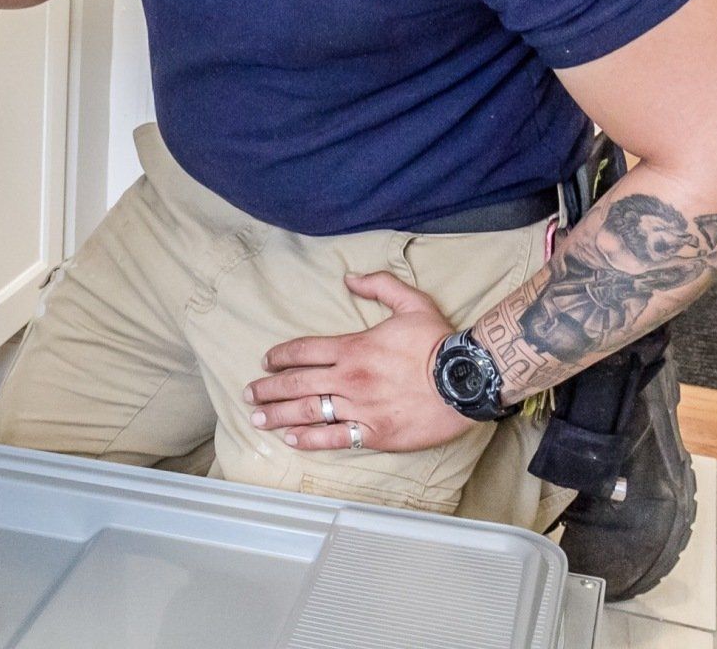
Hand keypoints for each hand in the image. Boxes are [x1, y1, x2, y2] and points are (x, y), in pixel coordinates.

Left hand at [243, 272, 474, 453]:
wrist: (468, 380)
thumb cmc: (439, 341)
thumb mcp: (411, 302)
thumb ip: (378, 285)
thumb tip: (349, 278)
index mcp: (353, 347)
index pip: (304, 350)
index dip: (280, 356)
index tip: (266, 362)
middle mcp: (350, 378)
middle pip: (297, 384)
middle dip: (268, 389)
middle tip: (249, 393)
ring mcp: (360, 408)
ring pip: (309, 412)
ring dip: (278, 415)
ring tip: (258, 419)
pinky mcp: (375, 433)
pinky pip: (334, 438)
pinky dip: (309, 439)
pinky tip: (291, 439)